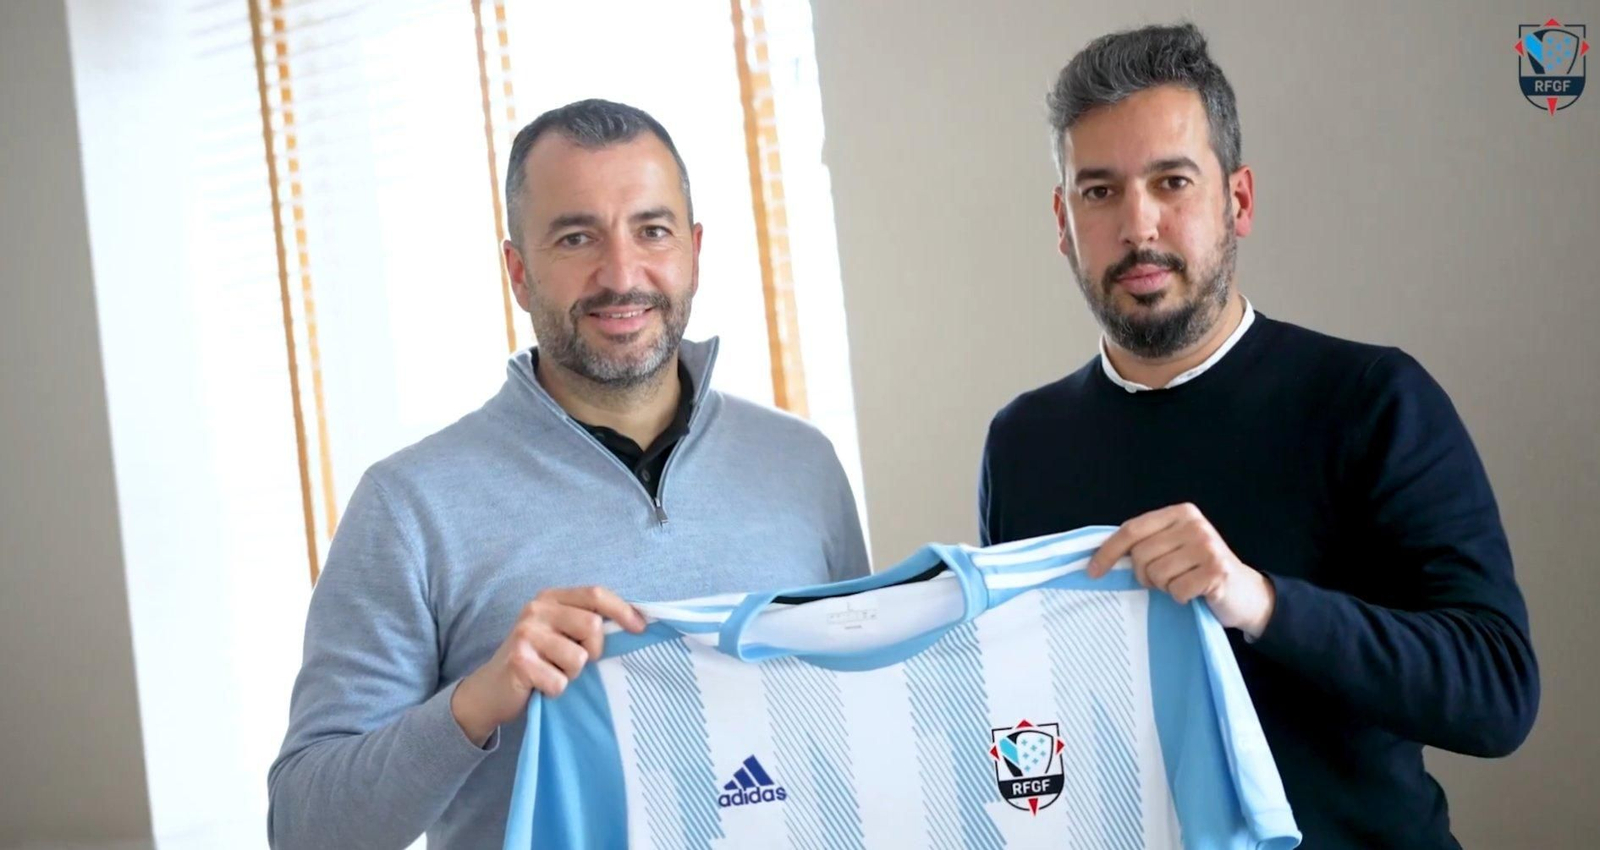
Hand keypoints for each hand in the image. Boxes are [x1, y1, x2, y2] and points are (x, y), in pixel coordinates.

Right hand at [451, 586, 645, 746]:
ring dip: (572, 675)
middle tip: (576, 662)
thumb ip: (588, 622)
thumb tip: (638, 622)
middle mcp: (536, 609)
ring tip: (552, 672)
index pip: (596, 594)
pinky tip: (539, 685)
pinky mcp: (519, 661)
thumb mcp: (561, 633)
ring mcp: (525, 634)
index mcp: (550, 598)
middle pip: (593, 626)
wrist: (490, 690)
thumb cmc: (537, 661)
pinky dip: (556, 690)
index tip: (641, 629)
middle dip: (594, 652)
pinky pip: (560, 682)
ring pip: (579, 658)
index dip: (623, 610)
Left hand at [1087, 503, 1275, 637]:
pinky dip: (1181, 597)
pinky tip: (1195, 592)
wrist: (1244, 593)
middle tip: (1164, 579)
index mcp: (1180, 513)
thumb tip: (1099, 556)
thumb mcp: (1174, 547)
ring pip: (1156, 574)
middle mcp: (1194, 524)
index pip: (1131, 530)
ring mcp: (1207, 546)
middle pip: (1140, 555)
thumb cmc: (1199, 571)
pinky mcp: (1216, 570)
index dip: (1108, 552)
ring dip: (1165, 587)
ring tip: (1182, 583)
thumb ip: (1146, 543)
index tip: (1093, 571)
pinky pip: (1176, 590)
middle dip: (1145, 575)